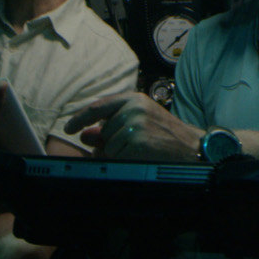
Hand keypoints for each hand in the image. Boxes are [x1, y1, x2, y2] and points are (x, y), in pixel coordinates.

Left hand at [70, 91, 204, 162]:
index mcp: (133, 98)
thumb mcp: (138, 122)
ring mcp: (135, 124)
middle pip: (103, 131)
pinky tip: (142, 154)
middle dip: (110, 142)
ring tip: (142, 147)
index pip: (98, 107)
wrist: (190, 145)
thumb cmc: (164, 133)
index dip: (80, 118)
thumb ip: (110, 127)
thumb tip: (85, 135)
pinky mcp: (138, 141)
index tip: (69, 128)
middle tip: (134, 143)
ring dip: (119, 152)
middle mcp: (133, 108)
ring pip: (109, 145)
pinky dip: (125, 159)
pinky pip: (117, 155)